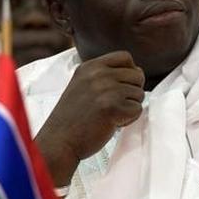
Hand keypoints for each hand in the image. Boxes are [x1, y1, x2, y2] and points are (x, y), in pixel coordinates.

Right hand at [35, 51, 144, 185]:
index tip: (121, 87)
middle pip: (137, 75)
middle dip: (131, 92)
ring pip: (139, 94)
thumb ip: (104, 75)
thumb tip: (138, 71)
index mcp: (90, 66)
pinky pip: (137, 110)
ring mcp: (106, 90)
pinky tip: (111, 124)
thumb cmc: (73, 117)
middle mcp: (98, 74)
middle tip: (113, 106)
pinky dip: (128, 120)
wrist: (59, 141)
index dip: (130, 71)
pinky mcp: (113, 108)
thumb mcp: (82, 84)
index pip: (125, 57)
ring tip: (109, 115)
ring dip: (129, 107)